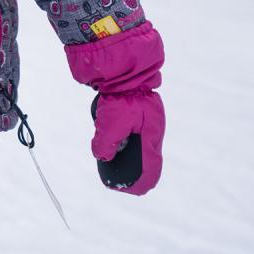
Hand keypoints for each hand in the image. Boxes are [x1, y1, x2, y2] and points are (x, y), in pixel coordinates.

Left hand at [66, 21, 165, 195]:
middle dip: (130, 170)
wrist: (123, 64)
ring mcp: (144, 121)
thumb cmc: (121, 93)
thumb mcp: (110, 120)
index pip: (151, 169)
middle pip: (145, 159)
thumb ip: (106, 142)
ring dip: (123, 152)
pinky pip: (129, 132)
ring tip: (108, 156)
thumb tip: (101, 155)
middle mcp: (151, 130)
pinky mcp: (136, 113)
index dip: (140, 183)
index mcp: (152, 135)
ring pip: (136, 146)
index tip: (126, 189)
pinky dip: (119, 137)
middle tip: (113, 176)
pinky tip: (106, 133)